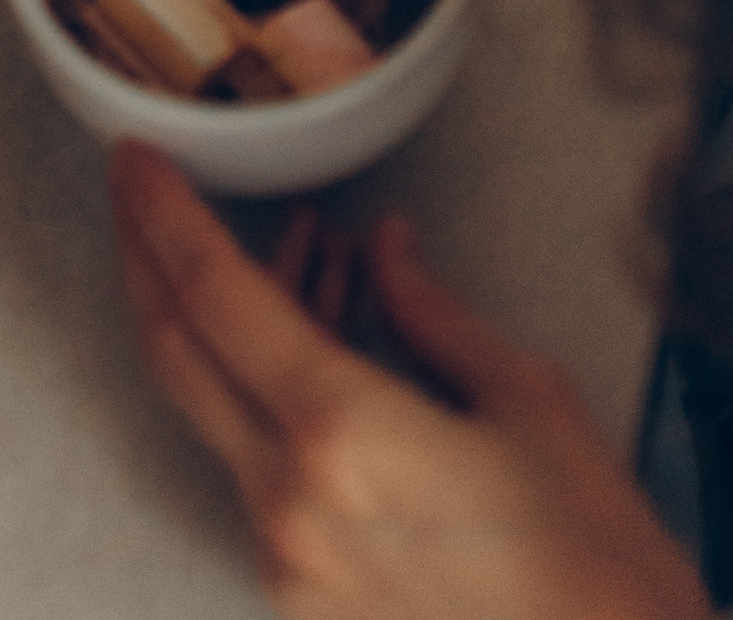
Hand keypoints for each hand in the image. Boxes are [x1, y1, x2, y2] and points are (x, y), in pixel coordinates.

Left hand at [112, 146, 707, 619]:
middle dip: (146, 259)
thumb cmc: (597, 565)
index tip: (135, 158)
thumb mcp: (528, 402)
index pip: (216, 295)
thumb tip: (386, 249)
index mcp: (342, 434)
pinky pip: (257, 468)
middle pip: (178, 352)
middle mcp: (290, 502)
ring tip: (306, 250)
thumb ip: (433, 315)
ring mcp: (288, 562)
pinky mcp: (302, 601)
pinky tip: (325, 341)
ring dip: (232, 323)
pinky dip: (268, 393)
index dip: (164, 213)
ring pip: (220, 408)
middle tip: (143, 190)